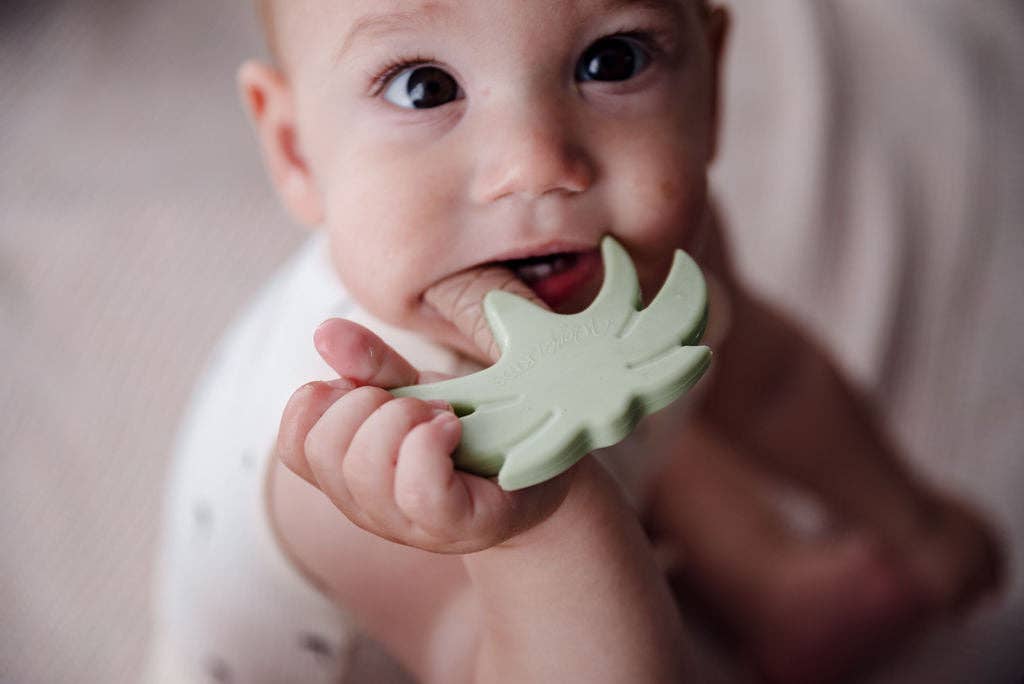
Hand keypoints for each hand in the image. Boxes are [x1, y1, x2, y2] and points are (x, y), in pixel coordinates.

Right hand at [275, 318, 572, 553]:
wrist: (542, 470)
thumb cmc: (475, 430)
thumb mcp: (419, 390)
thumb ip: (373, 365)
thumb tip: (325, 332)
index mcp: (350, 474)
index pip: (295, 441)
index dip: (320, 399)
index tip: (370, 386)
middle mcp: (369, 508)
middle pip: (324, 450)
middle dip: (368, 403)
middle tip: (420, 401)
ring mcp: (410, 525)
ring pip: (362, 469)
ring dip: (403, 419)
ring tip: (443, 414)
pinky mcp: (458, 526)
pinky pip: (418, 489)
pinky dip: (430, 444)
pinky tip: (452, 428)